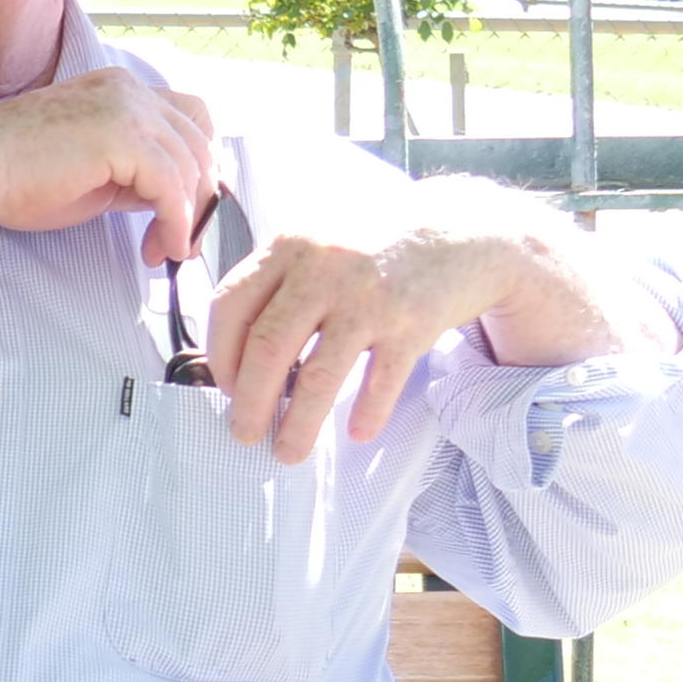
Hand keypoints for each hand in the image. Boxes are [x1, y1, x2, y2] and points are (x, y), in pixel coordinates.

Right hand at [0, 65, 219, 263]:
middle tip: (183, 242)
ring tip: (165, 250)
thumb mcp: (91, 174)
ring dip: (188, 216)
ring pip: (191, 165)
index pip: (188, 118)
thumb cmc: (14, 176)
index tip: (188, 210)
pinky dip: (177, 222)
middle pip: (199, 141)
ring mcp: (127, 108)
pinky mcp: (123, 137)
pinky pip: (172, 187)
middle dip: (200, 197)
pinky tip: (164, 248)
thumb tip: (169, 200)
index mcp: (119, 89)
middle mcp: (129, 90)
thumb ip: (134, 175)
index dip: (198, 165)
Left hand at [202, 226, 540, 458]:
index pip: (231, 307)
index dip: (221, 355)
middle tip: (245, 432)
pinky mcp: (412, 324)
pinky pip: (380, 383)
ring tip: (289, 452)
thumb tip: (234, 350)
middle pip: (266, 348)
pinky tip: (357, 432)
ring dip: (299, 425)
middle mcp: (324, 269)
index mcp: (289, 246)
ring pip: (317, 377)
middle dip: (249, 402)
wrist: (461, 229)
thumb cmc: (375, 244)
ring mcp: (369, 297)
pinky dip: (366, 414)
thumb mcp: (316, 240)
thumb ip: (276, 279)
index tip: (225, 387)